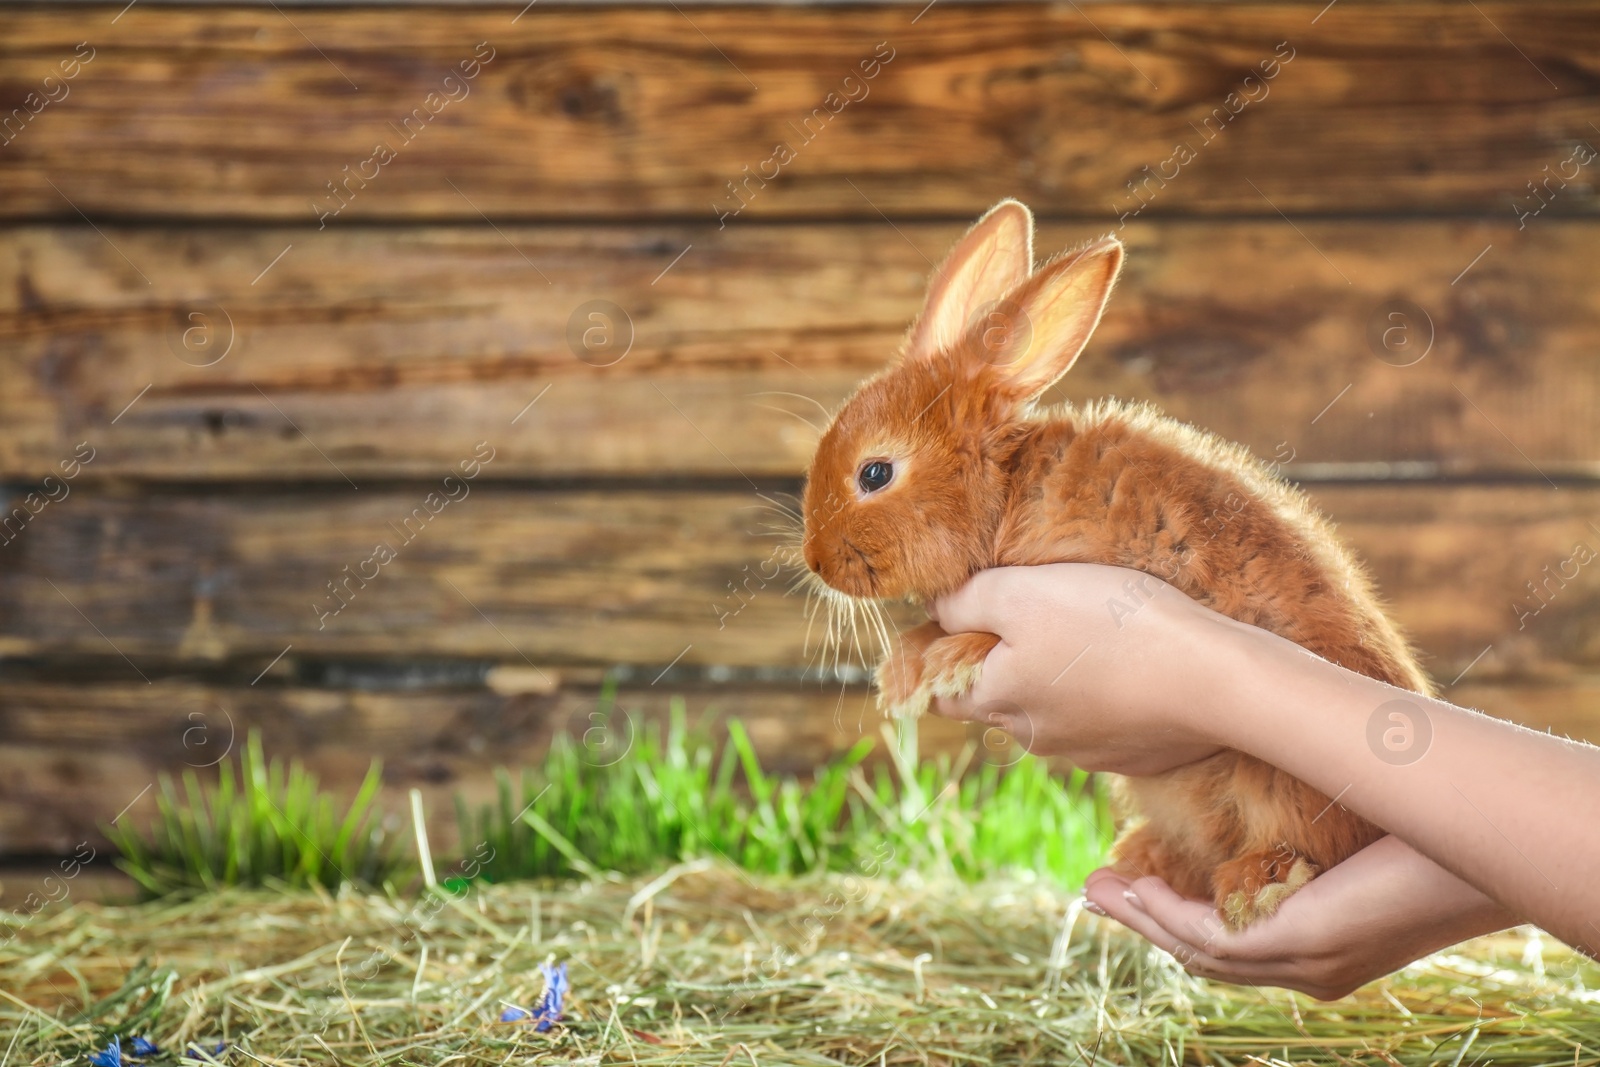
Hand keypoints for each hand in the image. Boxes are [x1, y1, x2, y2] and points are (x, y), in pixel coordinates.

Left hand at [930, 563, 1240, 775]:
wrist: (1215, 680)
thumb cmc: (1113, 626)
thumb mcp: (1024, 593)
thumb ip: (968, 601)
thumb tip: (935, 610)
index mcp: (998, 700)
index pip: (940, 692)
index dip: (938, 658)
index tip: (954, 624)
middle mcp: (1036, 737)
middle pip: (999, 699)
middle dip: (1004, 663)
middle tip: (1032, 615)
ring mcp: (1088, 752)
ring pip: (1053, 712)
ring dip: (1059, 680)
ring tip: (1090, 634)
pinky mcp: (1136, 754)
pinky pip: (1105, 723)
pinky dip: (1107, 697)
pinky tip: (1131, 665)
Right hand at [1081, 834, 1517, 999]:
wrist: (1472, 851)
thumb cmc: (1423, 833)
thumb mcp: (1342, 832)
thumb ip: (1298, 831)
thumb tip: (1265, 771)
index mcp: (1320, 947)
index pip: (1233, 941)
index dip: (1174, 915)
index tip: (1131, 881)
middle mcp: (1309, 969)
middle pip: (1203, 955)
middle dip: (1143, 922)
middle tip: (1095, 890)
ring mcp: (1303, 965)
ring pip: (1197, 952)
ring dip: (1140, 919)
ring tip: (1099, 888)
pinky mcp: (1300, 945)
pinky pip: (1212, 941)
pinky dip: (1166, 916)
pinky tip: (1139, 886)